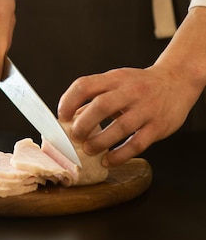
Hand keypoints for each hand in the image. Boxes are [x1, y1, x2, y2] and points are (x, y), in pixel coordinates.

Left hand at [58, 65, 192, 166]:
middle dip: (84, 124)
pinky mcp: (157, 126)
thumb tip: (72, 116)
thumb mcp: (117, 82)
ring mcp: (145, 109)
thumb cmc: (141, 84)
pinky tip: (109, 160)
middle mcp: (129, 91)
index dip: (69, 101)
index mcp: (115, 78)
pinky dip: (120, 154)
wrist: (176, 81)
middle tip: (75, 135)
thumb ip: (96, 96)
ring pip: (120, 127)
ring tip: (89, 149)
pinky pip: (137, 143)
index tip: (62, 116)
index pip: (85, 85)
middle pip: (101, 106)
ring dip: (100, 141)